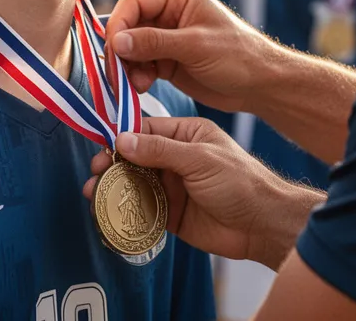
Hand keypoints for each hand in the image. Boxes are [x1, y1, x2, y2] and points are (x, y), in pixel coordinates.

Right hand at [83, 117, 318, 267]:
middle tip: (94, 171)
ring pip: (134, 183)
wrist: (262, 226)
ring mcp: (172, 186)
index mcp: (186, 134)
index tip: (101, 145)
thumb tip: (122, 140)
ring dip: (113, 187)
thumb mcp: (199, 159)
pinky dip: (124, 209)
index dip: (122, 137)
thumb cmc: (240, 182)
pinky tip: (107, 211)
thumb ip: (160, 150)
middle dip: (112, 164)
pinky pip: (141, 208)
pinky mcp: (170, 213)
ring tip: (93, 192)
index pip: (146, 130)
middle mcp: (176, 158)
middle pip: (135, 157)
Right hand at [105, 0, 274, 113]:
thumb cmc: (238, 56)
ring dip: (127, 67)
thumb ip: (154, 42)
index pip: (133, 3)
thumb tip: (116, 42)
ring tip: (134, 85)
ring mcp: (166, 39)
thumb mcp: (195, 46)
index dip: (118, 24)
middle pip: (127, 26)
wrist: (260, 86)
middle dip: (120, 50)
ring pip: (130, 48)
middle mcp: (168, 14)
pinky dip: (136, 76)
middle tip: (117, 74)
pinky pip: (140, 65)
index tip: (113, 50)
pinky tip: (142, 88)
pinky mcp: (166, 61)